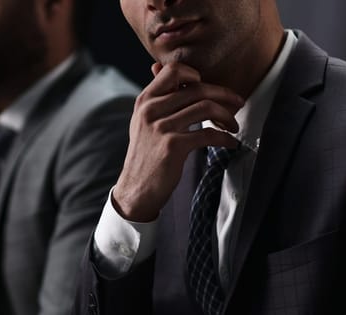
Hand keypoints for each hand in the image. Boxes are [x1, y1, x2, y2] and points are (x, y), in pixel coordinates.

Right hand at [113, 62, 243, 221]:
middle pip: (196, 89)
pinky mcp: (173, 146)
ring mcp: (161, 128)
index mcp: (145, 101)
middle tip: (237, 103)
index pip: (173, 71)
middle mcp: (151, 111)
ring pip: (205, 108)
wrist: (137, 187)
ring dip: (227, 116)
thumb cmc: (146, 153)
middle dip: (223, 95)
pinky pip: (208, 134)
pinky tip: (230, 142)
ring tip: (233, 125)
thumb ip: (155, 96)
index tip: (208, 88)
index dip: (195, 75)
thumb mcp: (143, 120)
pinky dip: (225, 137)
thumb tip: (158, 67)